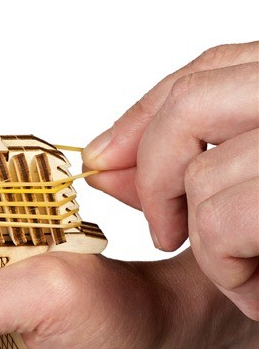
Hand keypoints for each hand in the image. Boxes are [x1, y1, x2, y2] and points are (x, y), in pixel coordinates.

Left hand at [83, 42, 258, 318]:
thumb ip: (189, 166)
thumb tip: (104, 163)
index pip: (213, 67)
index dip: (145, 116)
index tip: (104, 162)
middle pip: (193, 102)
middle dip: (155, 173)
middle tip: (165, 233)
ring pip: (204, 174)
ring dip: (209, 248)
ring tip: (251, 281)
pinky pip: (224, 223)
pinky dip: (228, 273)